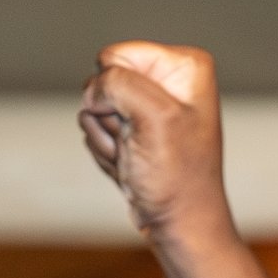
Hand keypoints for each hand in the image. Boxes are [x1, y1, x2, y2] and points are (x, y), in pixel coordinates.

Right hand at [79, 41, 231, 242]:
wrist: (178, 222)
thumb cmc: (178, 176)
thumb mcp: (155, 117)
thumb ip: (119, 83)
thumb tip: (93, 90)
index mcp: (184, 66)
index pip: (115, 55)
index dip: (116, 90)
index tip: (145, 121)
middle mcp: (167, 79)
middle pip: (101, 81)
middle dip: (110, 118)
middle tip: (138, 143)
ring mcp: (147, 105)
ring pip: (93, 107)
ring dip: (107, 138)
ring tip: (136, 157)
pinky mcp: (131, 127)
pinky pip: (94, 128)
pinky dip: (106, 151)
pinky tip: (131, 164)